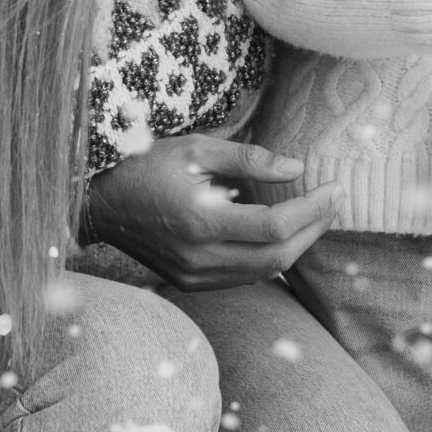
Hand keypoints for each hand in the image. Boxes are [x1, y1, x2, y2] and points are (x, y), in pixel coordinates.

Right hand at [81, 134, 343, 290]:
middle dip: (314, 229)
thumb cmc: (143, 165)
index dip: (312, 209)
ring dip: (297, 246)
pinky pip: (244, 277)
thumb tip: (297, 166)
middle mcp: (199, 257)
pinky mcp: (190, 283)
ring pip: (264, 272)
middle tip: (334, 202)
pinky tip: (282, 234)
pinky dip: (270, 258)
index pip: (274, 225)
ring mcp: (194, 276)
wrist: (96, 204)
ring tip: (317, 216)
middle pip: (277, 256)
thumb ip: (248, 158)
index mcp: (200, 221)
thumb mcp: (195, 148)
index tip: (335, 188)